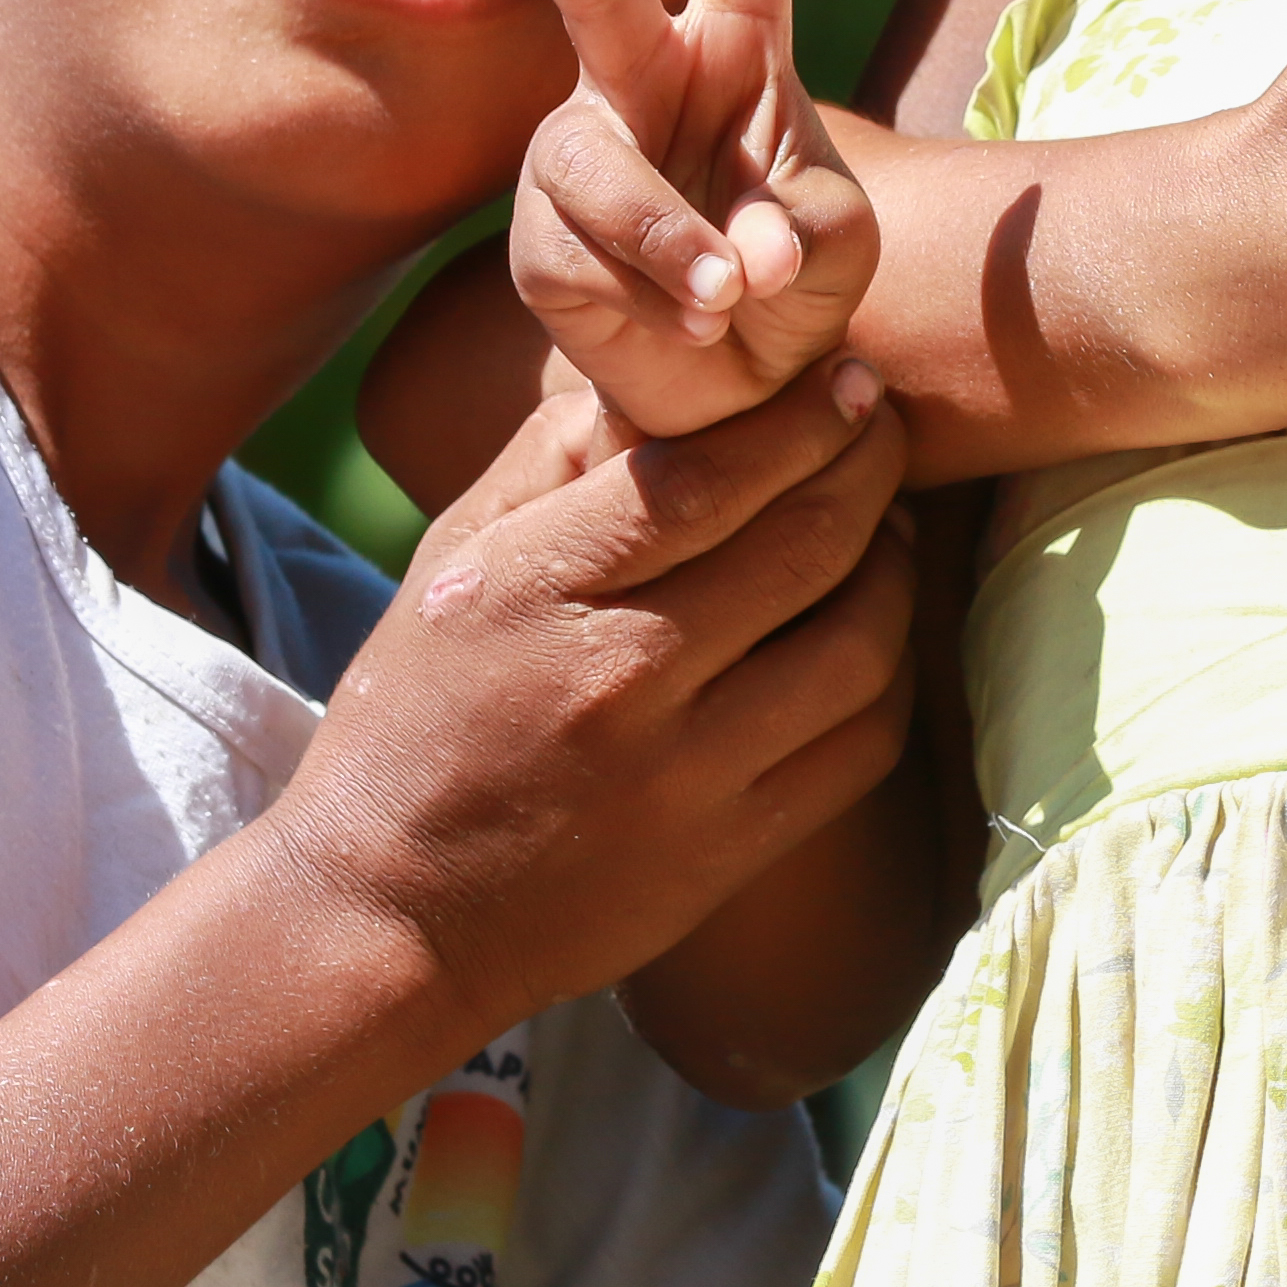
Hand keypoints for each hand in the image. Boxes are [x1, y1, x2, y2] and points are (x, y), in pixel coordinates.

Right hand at [274, 357, 917, 1036]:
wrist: (391, 913)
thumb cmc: (417, 716)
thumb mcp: (453, 563)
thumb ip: (552, 457)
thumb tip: (654, 373)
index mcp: (542, 589)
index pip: (710, 477)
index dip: (805, 417)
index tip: (851, 379)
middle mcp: (622, 676)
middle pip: (806, 543)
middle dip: (871, 464)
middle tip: (886, 427)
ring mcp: (684, 775)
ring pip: (856, 643)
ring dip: (896, 567)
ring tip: (888, 525)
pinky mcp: (727, 853)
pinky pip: (858, 747)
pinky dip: (890, 678)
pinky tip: (874, 633)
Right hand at [508, 0, 880, 437]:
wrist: (734, 392)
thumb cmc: (794, 288)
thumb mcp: (837, 245)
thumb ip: (809, 234)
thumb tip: (746, 258)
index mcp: (739, 53)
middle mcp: (647, 85)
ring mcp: (586, 159)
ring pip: (600, 169)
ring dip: (674, 236)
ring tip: (735, 292)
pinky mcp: (546, 244)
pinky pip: (590, 258)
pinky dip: (659, 295)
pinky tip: (701, 322)